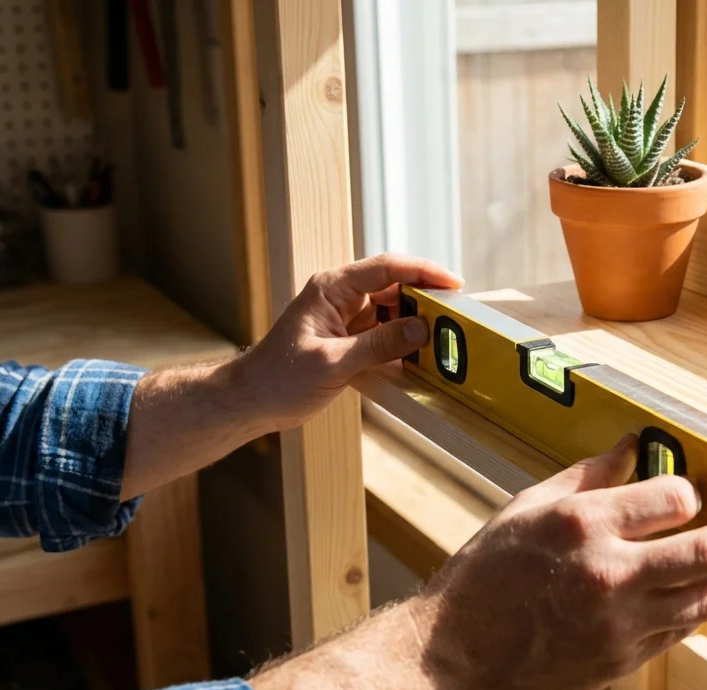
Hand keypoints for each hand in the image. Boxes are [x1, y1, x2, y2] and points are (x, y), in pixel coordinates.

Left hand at [233, 254, 462, 432]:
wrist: (251, 403)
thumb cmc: (279, 379)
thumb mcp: (332, 362)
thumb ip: (378, 344)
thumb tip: (421, 329)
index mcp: (332, 289)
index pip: (387, 268)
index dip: (423, 272)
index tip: (453, 283)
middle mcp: (342, 298)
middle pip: (395, 288)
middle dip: (425, 301)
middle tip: (455, 318)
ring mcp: (347, 319)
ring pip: (393, 313)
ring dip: (416, 326)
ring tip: (442, 341)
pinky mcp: (350, 341)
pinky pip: (385, 336)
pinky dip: (403, 346)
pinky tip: (420, 360)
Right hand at [407, 433, 706, 689]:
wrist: (454, 655)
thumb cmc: (484, 578)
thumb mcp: (527, 507)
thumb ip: (587, 476)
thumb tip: (632, 445)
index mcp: (582, 524)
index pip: (673, 498)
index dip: (693, 492)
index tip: (696, 491)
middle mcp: (608, 573)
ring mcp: (619, 623)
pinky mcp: (622, 660)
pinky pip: (681, 630)